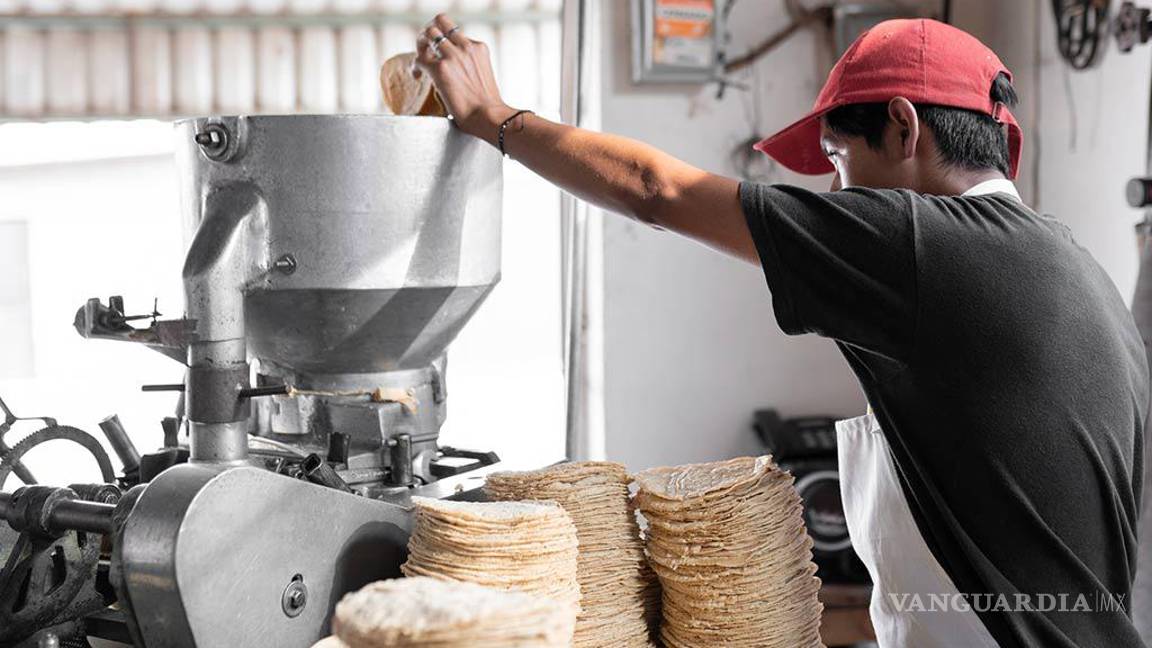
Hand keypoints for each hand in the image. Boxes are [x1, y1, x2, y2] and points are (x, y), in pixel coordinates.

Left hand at [415, 14, 517, 143]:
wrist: (489, 117)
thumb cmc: (487, 106)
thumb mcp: (483, 75)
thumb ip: (471, 65)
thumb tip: (458, 73)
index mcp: (478, 48)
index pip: (455, 32)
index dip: (444, 39)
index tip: (440, 52)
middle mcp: (466, 46)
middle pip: (440, 21)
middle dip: (429, 33)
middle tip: (424, 49)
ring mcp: (452, 56)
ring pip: (428, 34)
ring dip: (420, 45)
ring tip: (419, 61)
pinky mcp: (440, 69)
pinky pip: (419, 59)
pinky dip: (415, 67)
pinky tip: (417, 76)